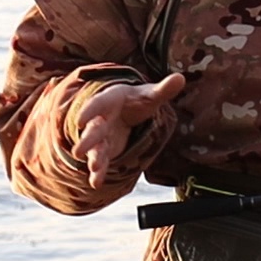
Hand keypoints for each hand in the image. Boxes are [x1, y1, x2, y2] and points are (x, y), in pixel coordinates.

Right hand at [75, 73, 186, 188]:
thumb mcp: (149, 94)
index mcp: (109, 100)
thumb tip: (181, 77)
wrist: (126, 109)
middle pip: (93, 129)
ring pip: (95, 147)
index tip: (80, 120)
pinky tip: (96, 183)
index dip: (88, 111)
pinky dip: (99, 172)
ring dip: (93, 157)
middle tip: (79, 151)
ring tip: (93, 168)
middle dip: (87, 140)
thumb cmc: (137, 100)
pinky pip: (101, 160)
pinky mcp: (105, 149)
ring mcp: (101, 135)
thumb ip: (163, 89)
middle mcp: (100, 118)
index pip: (97, 104)